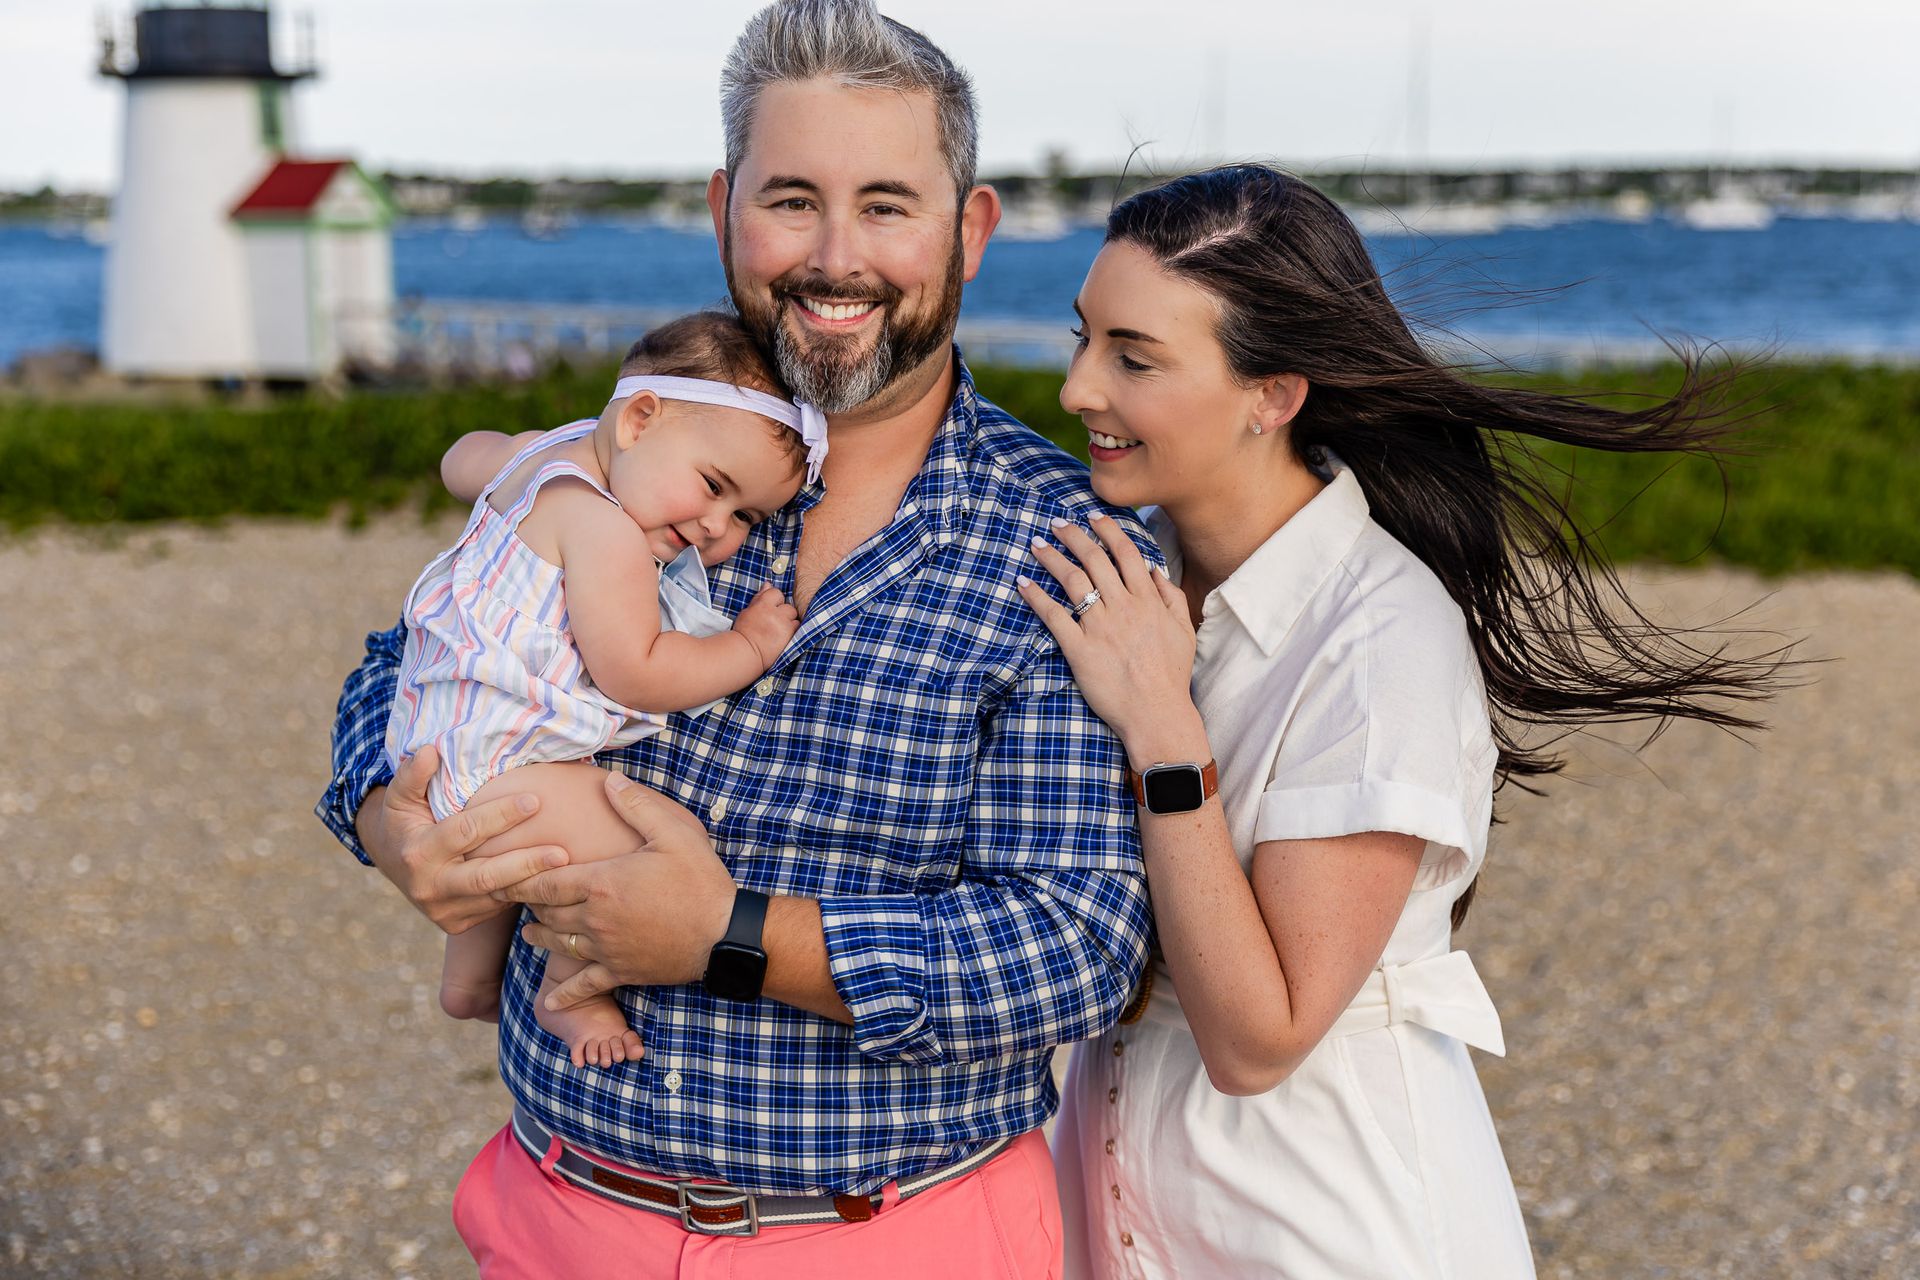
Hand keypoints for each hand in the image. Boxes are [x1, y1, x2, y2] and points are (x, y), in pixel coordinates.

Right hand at [359, 746, 567, 933]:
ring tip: (569, 870)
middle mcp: (430, 888)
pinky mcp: (457, 924)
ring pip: (496, 897)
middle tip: (562, 852)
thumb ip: (413, 774)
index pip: (465, 832)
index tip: (534, 801)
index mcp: (418, 854)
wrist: (392, 862)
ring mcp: (444, 911)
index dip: (500, 816)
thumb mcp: (400, 796)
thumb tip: (431, 750)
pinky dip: (523, 893)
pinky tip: (551, 880)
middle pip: (486, 877)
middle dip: (526, 864)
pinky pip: (497, 907)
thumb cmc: (404, 821)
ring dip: (532, 884)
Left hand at [495, 772, 737, 1010]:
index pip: (546, 880)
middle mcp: (596, 918)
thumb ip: (637, 806)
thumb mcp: (674, 834)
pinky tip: (549, 1003)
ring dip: (540, 937)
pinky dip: (565, 995)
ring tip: (528, 932)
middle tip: (514, 898)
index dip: (521, 878)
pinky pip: (585, 985)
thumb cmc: (700, 881)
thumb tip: (610, 780)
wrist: (725, 934)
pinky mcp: (622, 972)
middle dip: (528, 904)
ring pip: (559, 944)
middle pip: (548, 911)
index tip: (503, 873)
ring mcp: (606, 949)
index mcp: (602, 883)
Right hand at [732, 584, 799, 668]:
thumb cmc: (744, 631)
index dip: (775, 601)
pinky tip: (782, 636)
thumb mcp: (748, 612)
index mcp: (762, 605)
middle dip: (784, 613)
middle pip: (788, 607)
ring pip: (794, 617)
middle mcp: (775, 614)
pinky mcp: (789, 636)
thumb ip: (760, 598)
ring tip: (778, 630)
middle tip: (774, 622)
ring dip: (789, 621)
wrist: (746, 652)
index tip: (769, 609)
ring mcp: (783, 625)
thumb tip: (768, 584)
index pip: (777, 593)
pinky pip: (797, 628)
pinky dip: (792, 631)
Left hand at [1017, 514, 1200, 752]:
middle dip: (1073, 535)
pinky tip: (1022, 583)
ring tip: (1036, 544)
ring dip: (1052, 557)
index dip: (1108, 530)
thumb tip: (1154, 570)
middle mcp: (1123, 607)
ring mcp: (1100, 627)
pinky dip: (1036, 597)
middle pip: (1095, 559)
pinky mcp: (1079, 649)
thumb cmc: (1171, 675)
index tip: (1094, 516)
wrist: (1158, 714)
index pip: (1126, 553)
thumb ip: (1171, 596)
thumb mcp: (1183, 630)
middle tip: (1057, 523)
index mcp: (1148, 600)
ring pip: (1073, 580)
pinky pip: (1054, 616)